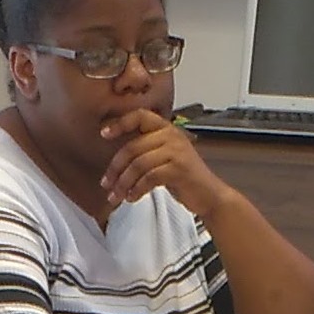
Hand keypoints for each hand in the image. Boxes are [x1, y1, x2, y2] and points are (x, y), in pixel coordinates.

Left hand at [98, 109, 231, 216]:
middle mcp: (171, 136)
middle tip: (106, 184)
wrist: (209, 195)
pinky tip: (132, 197)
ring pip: (138, 164)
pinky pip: (149, 178)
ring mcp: (176, 151)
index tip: (104, 134)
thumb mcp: (165, 157)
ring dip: (123, 183)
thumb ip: (146, 151)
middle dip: (115, 168)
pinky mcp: (178, 169)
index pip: (140, 116)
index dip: (120, 123)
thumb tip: (116, 160)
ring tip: (116, 196)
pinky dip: (137, 189)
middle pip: (132, 147)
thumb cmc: (184, 178)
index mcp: (166, 129)